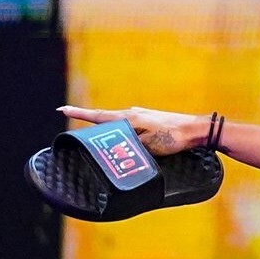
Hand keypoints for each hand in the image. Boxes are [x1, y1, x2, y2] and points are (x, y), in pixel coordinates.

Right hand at [58, 104, 203, 155]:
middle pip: (107, 120)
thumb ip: (132, 145)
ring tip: (110, 145)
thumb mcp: (149, 146)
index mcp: (128, 117)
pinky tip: (131, 142)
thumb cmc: (174, 137)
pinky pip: (132, 127)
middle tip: (83, 136)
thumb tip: (118, 149)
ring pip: (120, 125)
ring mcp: (142, 116)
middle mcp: (132, 113)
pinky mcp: (152, 120)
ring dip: (112, 132)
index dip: (80, 114)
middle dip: (95, 127)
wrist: (197, 130)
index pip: (98, 116)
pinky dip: (125, 133)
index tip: (62, 109)